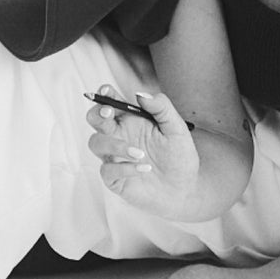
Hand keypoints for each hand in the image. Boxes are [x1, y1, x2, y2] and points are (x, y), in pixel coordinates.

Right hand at [85, 86, 201, 218]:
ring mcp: (114, 157)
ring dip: (115, 145)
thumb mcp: (177, 128)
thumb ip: (162, 107)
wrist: (185, 188)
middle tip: (108, 113)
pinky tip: (145, 169)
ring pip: (96, 143)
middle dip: (96, 113)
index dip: (104, 94)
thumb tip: (140, 94)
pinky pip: (107, 170)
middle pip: (94, 119)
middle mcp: (118, 136)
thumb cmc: (179, 156)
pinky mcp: (114, 178)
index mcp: (130, 120)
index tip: (106, 90)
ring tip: (141, 154)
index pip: (111, 102)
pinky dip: (125, 168)